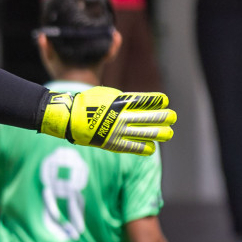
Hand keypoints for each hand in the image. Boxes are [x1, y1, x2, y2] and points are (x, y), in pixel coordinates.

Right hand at [40, 86, 176, 155]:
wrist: (69, 119)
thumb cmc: (87, 103)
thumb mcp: (106, 93)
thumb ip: (124, 98)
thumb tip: (140, 103)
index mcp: (121, 102)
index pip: (147, 101)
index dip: (159, 101)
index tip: (165, 101)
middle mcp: (122, 116)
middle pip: (151, 117)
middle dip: (165, 117)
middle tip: (172, 117)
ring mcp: (118, 131)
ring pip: (146, 133)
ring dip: (160, 133)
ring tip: (168, 133)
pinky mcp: (113, 144)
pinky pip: (134, 147)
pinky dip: (145, 148)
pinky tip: (151, 147)